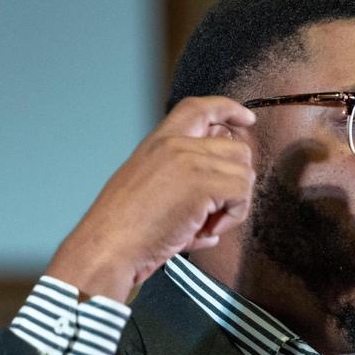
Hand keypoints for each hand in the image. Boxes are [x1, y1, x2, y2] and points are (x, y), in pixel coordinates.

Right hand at [46, 97, 257, 301]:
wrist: (108, 246)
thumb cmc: (124, 229)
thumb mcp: (150, 189)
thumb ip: (184, 182)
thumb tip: (219, 207)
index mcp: (159, 142)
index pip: (199, 108)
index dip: (227, 108)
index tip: (246, 118)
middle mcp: (175, 144)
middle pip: (237, 149)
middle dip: (237, 184)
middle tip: (214, 212)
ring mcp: (189, 161)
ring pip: (244, 173)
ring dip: (234, 206)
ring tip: (204, 224)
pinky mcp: (202, 183)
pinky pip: (242, 195)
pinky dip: (232, 218)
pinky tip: (206, 230)